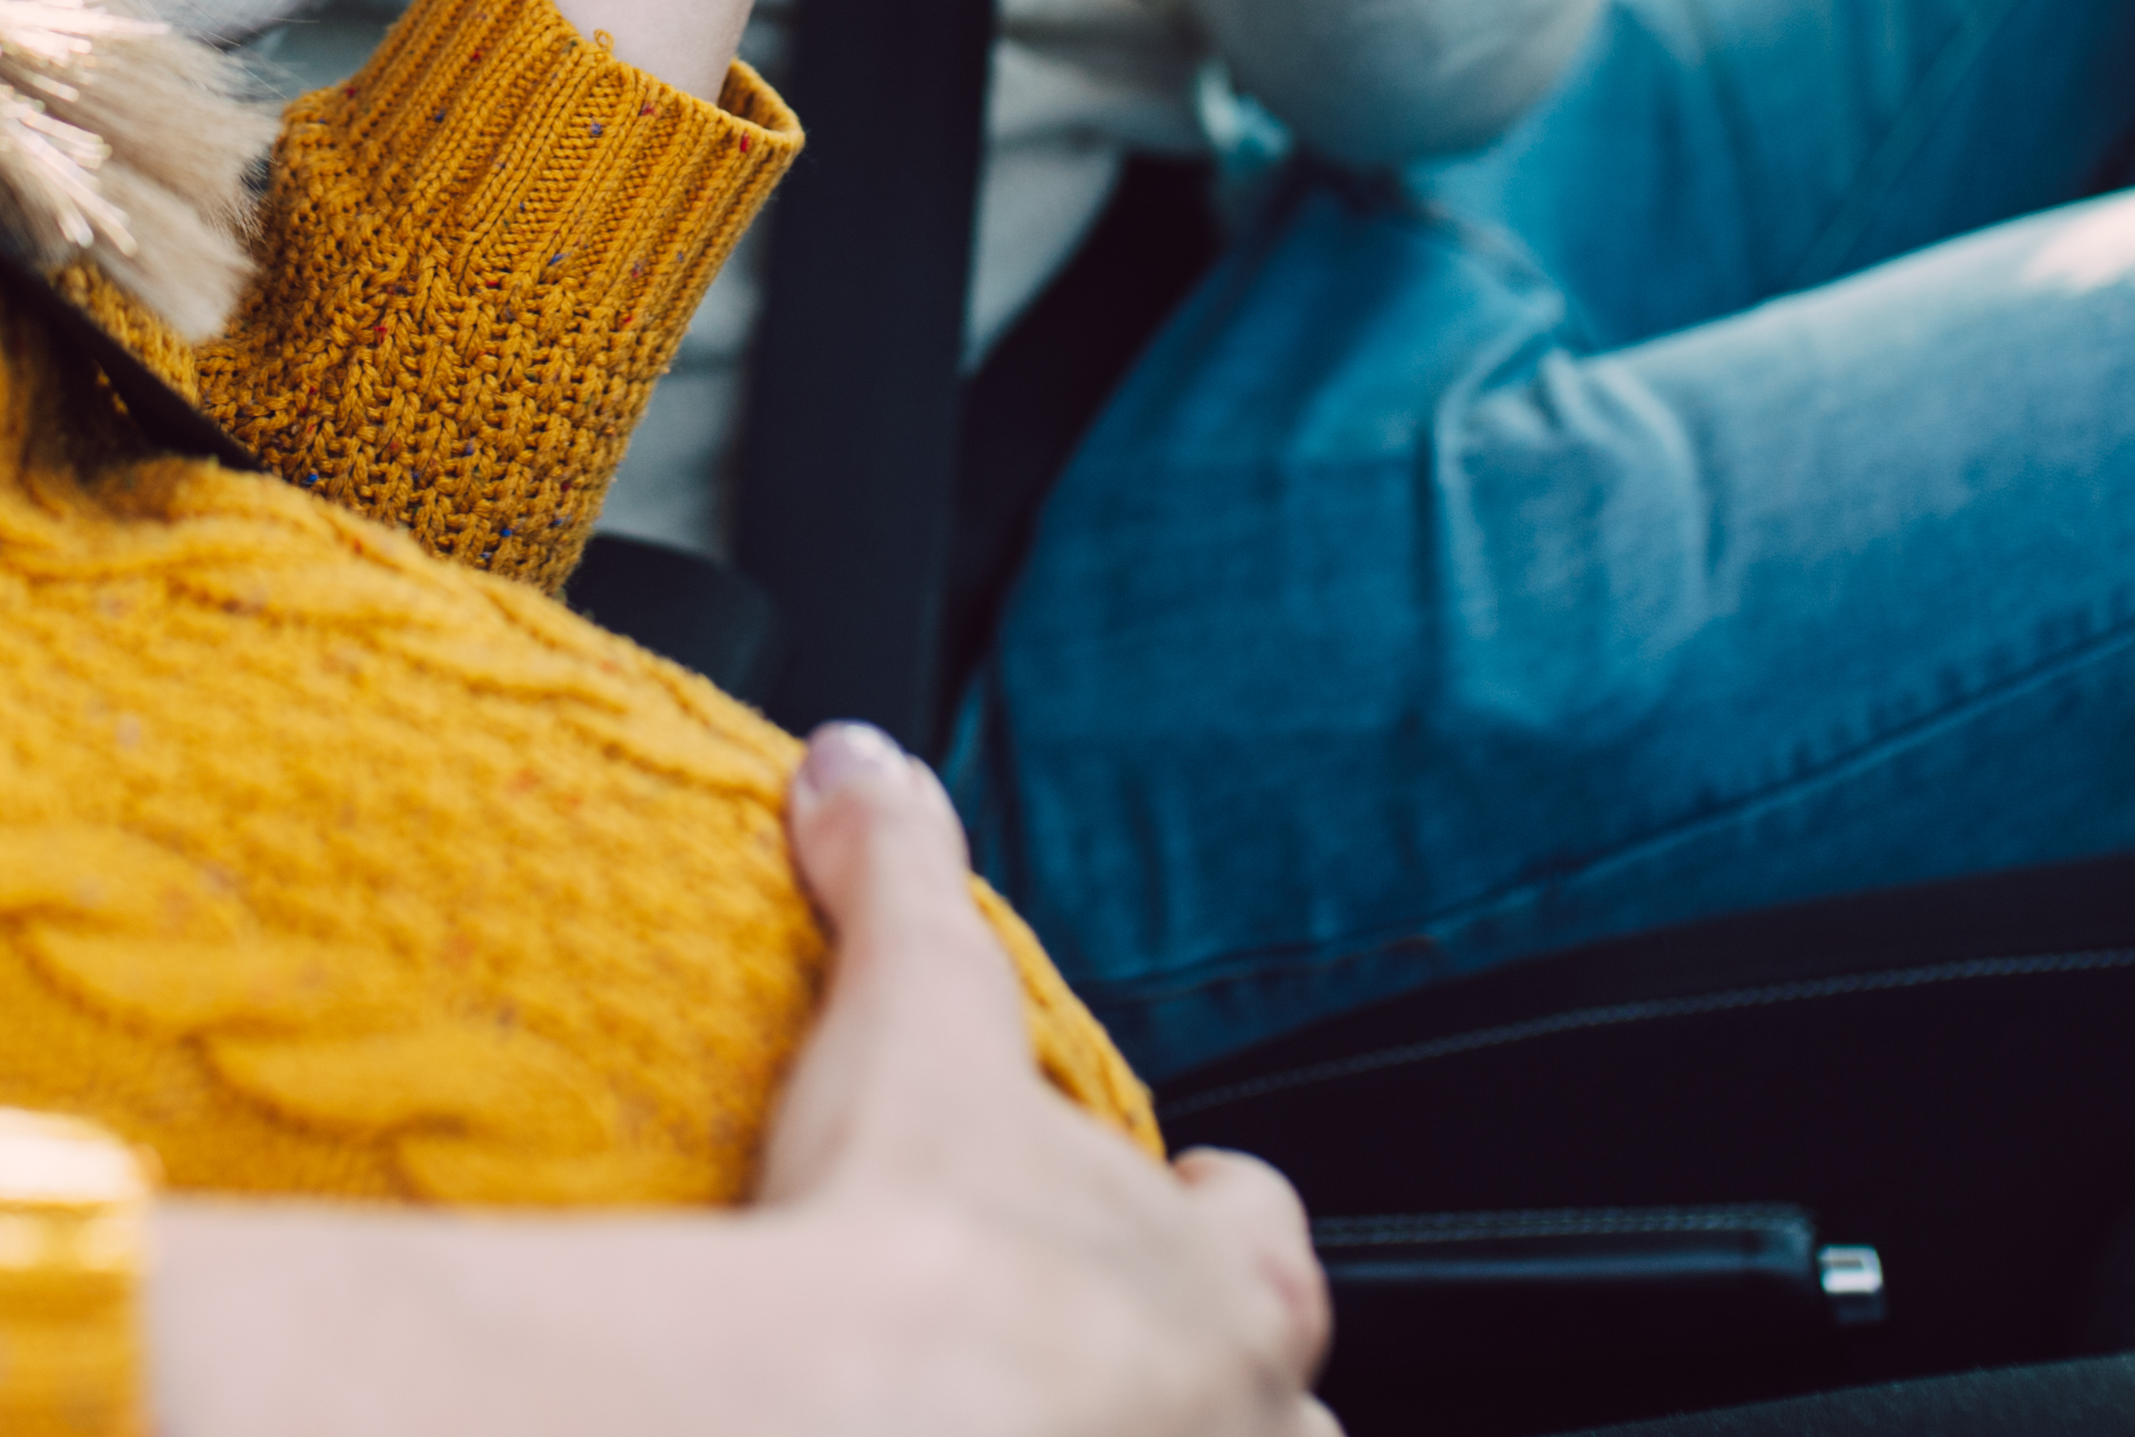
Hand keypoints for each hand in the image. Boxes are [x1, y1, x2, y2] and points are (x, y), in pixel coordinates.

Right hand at [747, 722, 1333, 1436]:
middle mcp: (1243, 1422)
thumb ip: (900, 880)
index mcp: (1228, 1282)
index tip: (1161, 1199)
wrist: (868, 1427)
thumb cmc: (922, 1245)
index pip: (1261, 1232)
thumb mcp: (909, 1021)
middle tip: (1088, 1374)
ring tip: (1053, 1425)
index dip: (1212, 1214)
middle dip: (1202, 1391)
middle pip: (1272, 1409)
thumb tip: (863, 763)